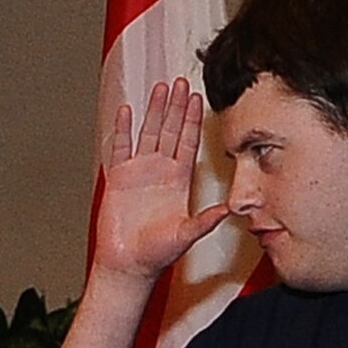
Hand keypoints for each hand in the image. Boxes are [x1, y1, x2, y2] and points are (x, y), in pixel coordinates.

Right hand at [93, 78, 230, 281]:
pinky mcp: (118, 178)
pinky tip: (126, 111)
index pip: (187, 142)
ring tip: (159, 88)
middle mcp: (160, 172)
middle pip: (169, 130)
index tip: (197, 98)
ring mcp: (138, 172)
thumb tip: (230, 210)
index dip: (192, 120)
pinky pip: (119, 148)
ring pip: (147, 133)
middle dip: (175, 106)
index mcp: (178, 181)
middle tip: (181, 82)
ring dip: (153, 110)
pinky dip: (122, 129)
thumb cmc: (157, 253)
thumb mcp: (186, 234)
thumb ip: (206, 220)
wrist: (129, 265)